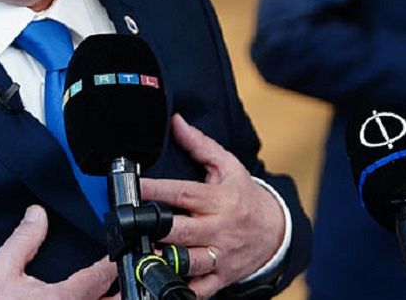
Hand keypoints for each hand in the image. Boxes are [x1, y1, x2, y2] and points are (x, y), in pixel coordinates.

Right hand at [0, 205, 115, 298]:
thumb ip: (22, 242)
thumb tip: (36, 214)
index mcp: (64, 299)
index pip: (102, 275)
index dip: (111, 262)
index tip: (117, 250)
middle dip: (117, 287)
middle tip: (117, 275)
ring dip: (106, 299)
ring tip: (103, 290)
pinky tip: (84, 298)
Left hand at [140, 115, 285, 294]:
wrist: (276, 231)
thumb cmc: (245, 197)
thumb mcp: (228, 166)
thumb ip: (199, 144)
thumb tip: (176, 122)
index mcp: (219, 200)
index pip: (183, 193)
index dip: (157, 190)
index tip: (135, 186)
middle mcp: (219, 229)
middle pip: (182, 230)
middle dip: (155, 228)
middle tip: (129, 223)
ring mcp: (220, 255)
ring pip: (189, 262)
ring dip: (164, 261)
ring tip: (139, 255)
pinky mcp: (221, 277)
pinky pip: (199, 288)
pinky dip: (182, 288)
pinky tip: (159, 283)